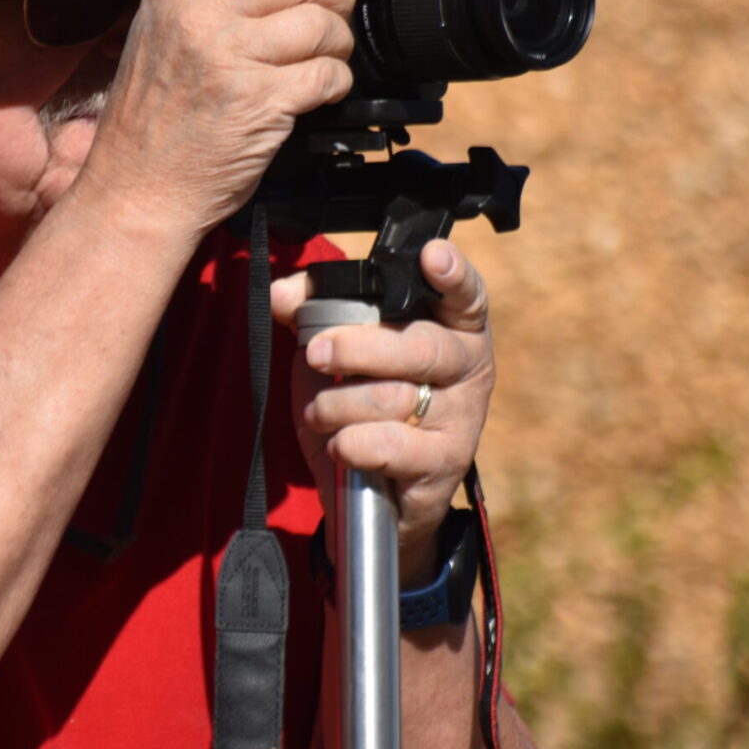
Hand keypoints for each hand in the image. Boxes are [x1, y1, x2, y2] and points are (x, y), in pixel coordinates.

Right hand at [75, 0, 356, 236]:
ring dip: (339, 40)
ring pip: (321, 22)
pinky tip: (322, 91)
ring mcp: (230, 60)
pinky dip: (337, 82)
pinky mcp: (261, 103)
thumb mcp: (158, 37)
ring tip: (327, 56)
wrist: (138, 193)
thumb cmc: (152, 122)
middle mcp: (200, 17)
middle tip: (337, 9)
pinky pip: (327, 74)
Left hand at [272, 239, 494, 585]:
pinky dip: (352, 443)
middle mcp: (467, 366)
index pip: (464, 294)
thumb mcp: (335, 355)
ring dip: (340, 404)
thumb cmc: (361, 405)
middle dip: (357, 347)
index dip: (452, 275)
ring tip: (320, 413)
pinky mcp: (446, 462)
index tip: (432, 256)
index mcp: (449, 326)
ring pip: (396, 398)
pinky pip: (391, 445)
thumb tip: (281, 294)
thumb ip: (312, 315)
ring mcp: (463, 416)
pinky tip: (340, 445)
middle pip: (419, 346)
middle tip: (317, 353)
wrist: (377, 492)